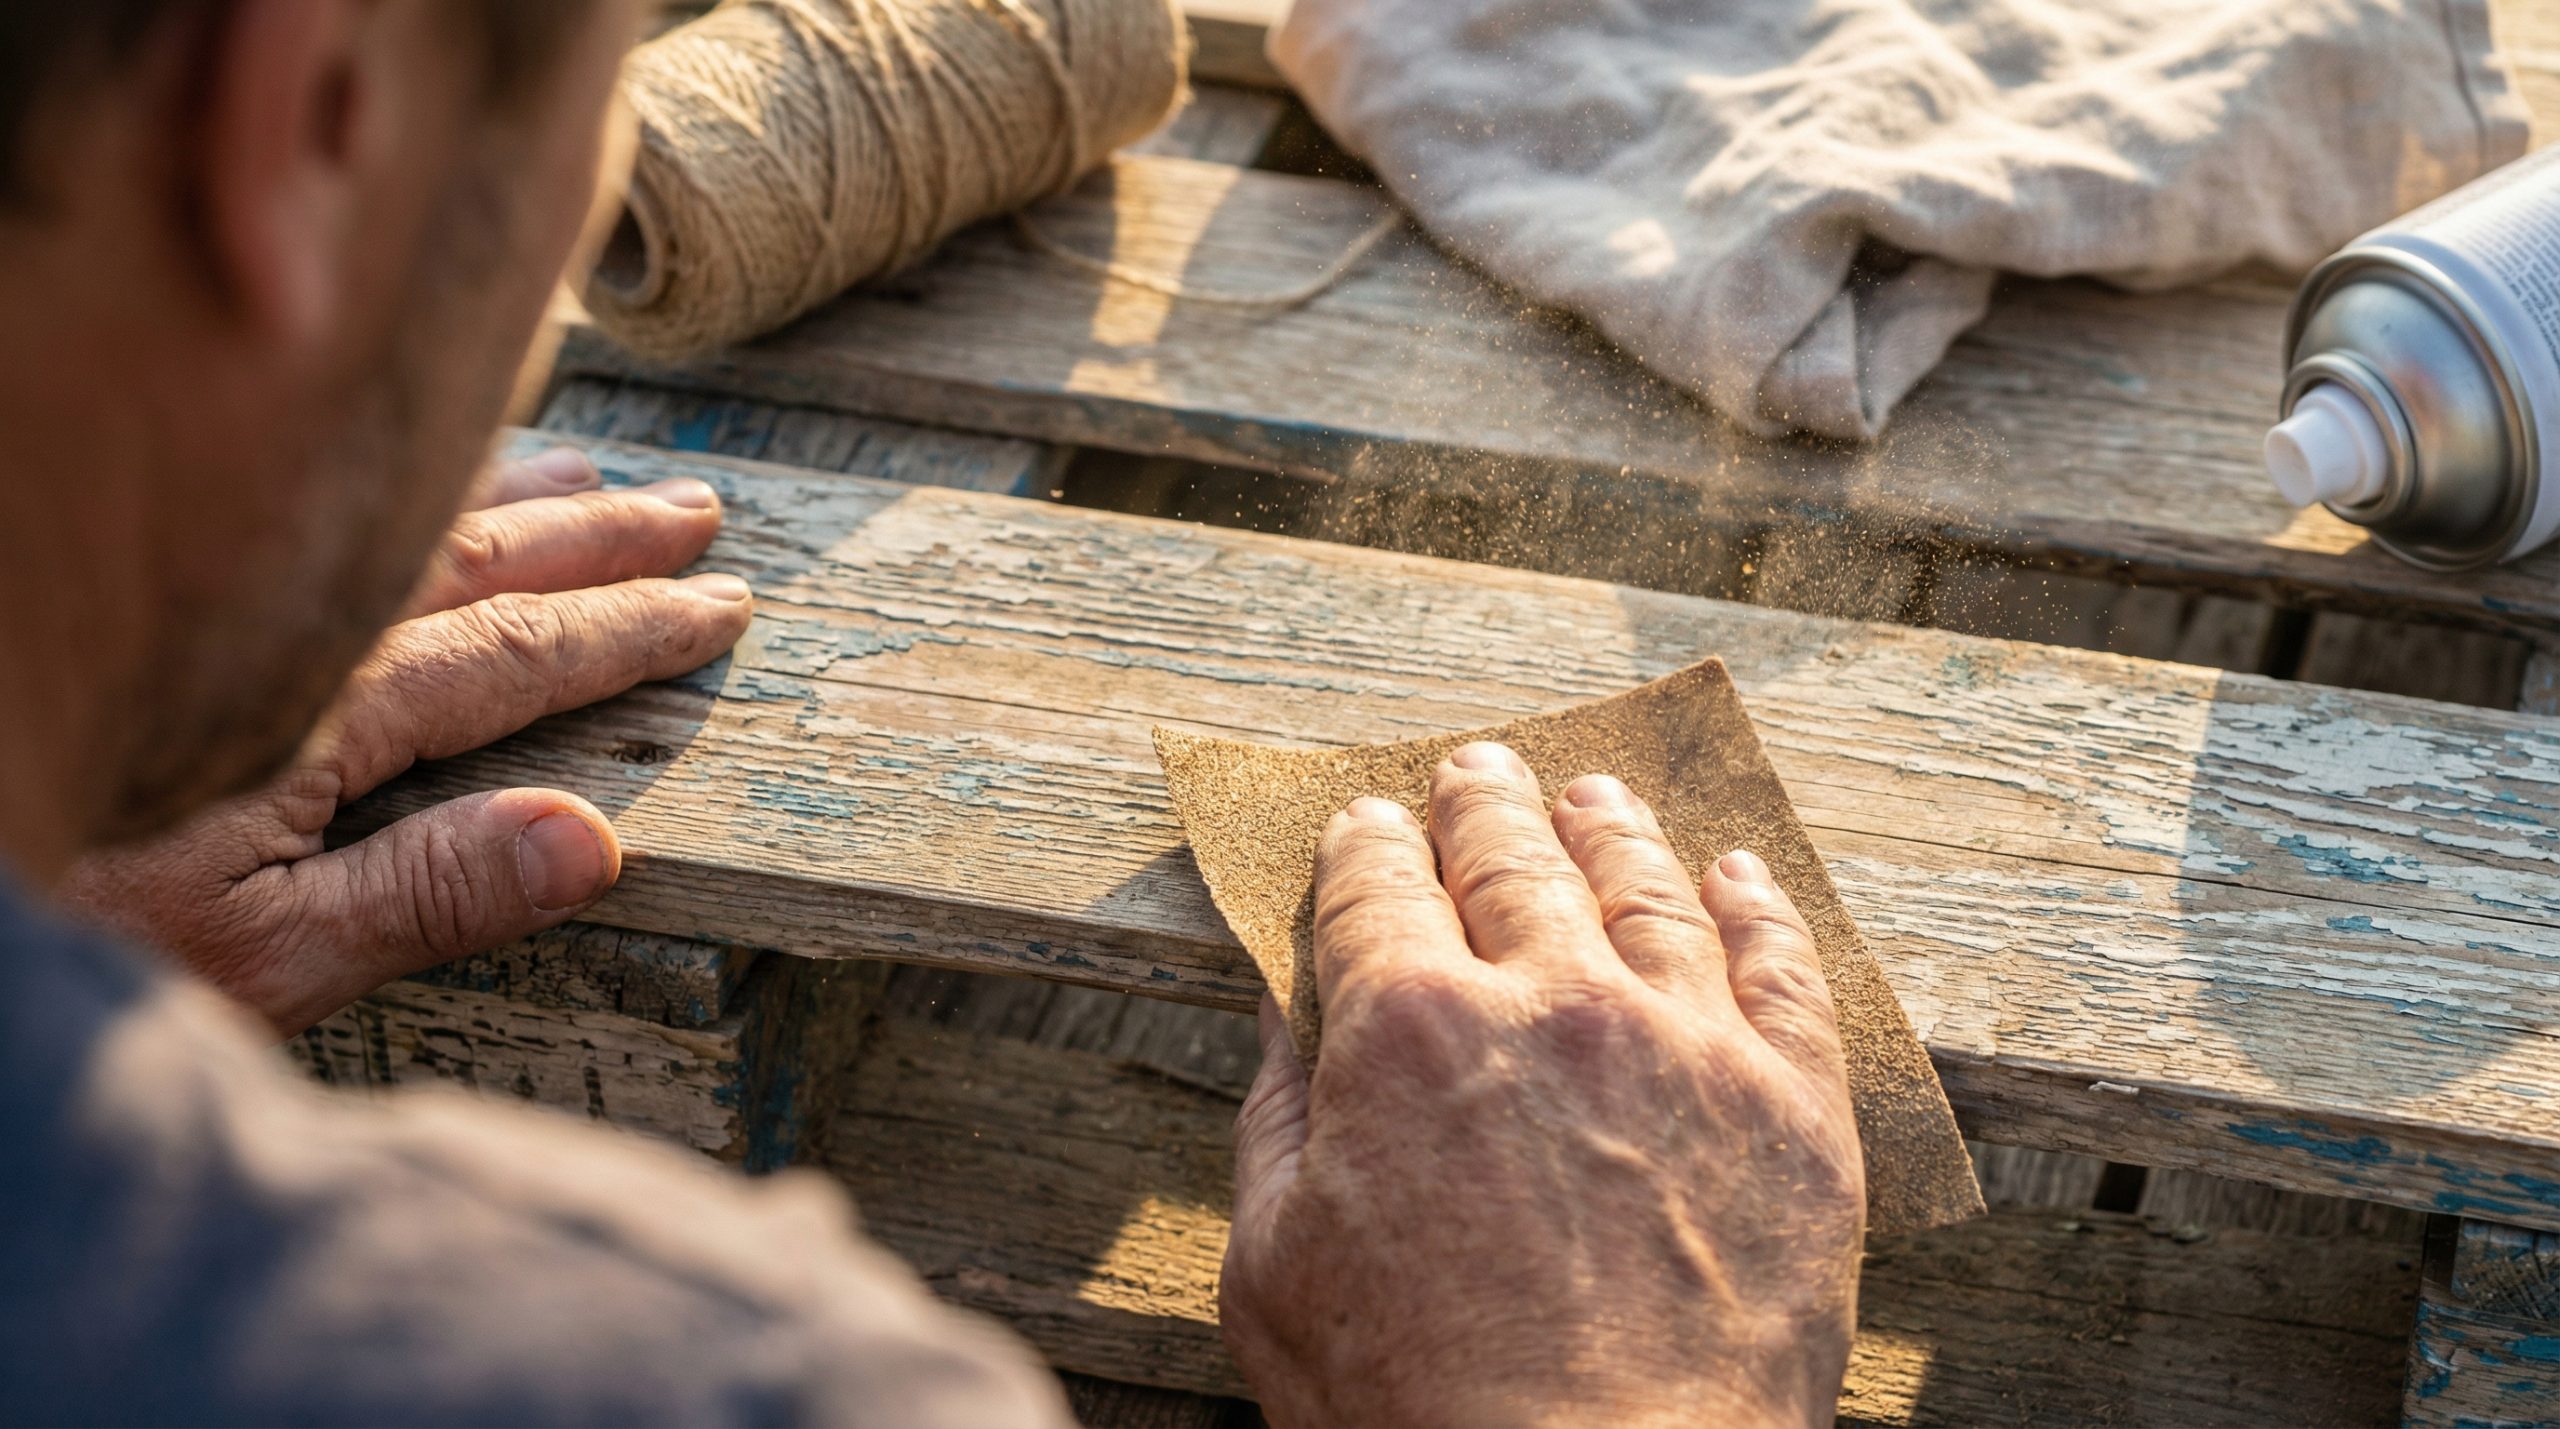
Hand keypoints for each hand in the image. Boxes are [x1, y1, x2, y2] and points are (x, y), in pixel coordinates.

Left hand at [59, 447, 754, 1036]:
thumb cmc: (88, 936)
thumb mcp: (267, 959)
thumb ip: (430, 895)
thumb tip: (597, 840)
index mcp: (324, 717)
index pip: (517, 659)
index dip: (628, 632)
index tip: (719, 609)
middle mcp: (286, 636)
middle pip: (478, 562)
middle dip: (600, 539)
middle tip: (702, 513)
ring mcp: (227, 612)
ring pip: (397, 526)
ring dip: (513, 497)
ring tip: (601, 472)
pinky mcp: (171, 609)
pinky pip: (304, 516)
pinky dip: (396, 502)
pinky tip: (429, 498)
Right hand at [1221, 742, 1863, 1427]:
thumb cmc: (1411, 1406)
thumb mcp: (1274, 1264)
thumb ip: (1280, 1115)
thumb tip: (1287, 1003)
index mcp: (1406, 1030)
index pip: (1377, 889)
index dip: (1366, 845)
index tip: (1368, 822)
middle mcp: (1550, 1003)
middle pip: (1512, 861)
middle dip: (1484, 804)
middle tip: (1478, 767)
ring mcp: (1685, 1047)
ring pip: (1647, 891)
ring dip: (1611, 828)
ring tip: (1596, 794)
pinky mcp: (1794, 1110)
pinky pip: (1782, 972)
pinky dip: (1756, 908)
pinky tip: (1737, 874)